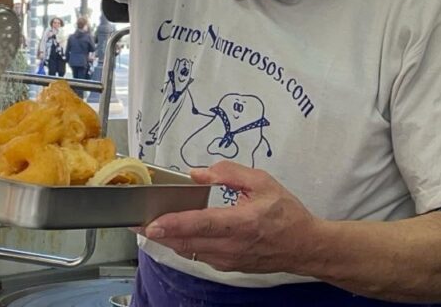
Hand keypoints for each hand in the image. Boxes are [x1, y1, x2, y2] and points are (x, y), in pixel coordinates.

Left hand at [143, 161, 320, 274]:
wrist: (305, 246)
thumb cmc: (286, 213)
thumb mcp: (262, 182)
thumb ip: (229, 173)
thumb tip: (198, 173)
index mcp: (241, 223)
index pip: (200, 224)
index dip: (173, 224)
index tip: (151, 223)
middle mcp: (231, 246)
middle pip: (186, 242)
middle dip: (158, 233)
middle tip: (136, 221)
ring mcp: (228, 260)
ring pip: (189, 250)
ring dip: (168, 239)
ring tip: (150, 225)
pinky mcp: (227, 266)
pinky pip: (198, 255)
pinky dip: (183, 244)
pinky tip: (175, 233)